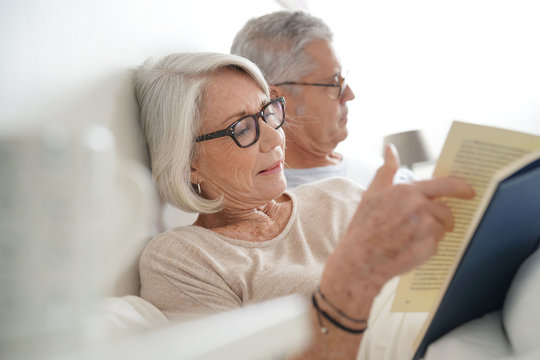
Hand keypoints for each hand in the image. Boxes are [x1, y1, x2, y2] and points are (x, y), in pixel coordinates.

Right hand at [323, 145, 474, 300]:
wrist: (360, 260)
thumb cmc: (363, 227)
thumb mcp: (371, 194)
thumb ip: (386, 170)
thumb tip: (390, 149)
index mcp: (407, 191)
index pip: (445, 185)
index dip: (461, 188)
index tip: (470, 192)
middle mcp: (419, 207)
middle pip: (445, 210)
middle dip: (441, 218)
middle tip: (429, 225)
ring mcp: (425, 229)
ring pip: (442, 228)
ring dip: (432, 233)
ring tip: (410, 238)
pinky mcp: (428, 248)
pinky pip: (436, 245)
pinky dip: (427, 247)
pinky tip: (409, 248)